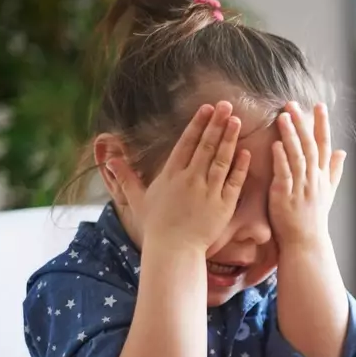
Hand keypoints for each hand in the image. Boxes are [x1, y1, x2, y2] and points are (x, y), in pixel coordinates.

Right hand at [110, 101, 250, 251]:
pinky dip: (240, 167)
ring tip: (237, 121)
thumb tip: (109, 160)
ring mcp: (208, 191)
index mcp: (171, 174)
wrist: (174, 250)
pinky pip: (234, 182)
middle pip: (206, 146)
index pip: (187, 143)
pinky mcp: (224, 205)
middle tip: (227, 105)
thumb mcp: (138, 200)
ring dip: (229, 139)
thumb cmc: (156, 227)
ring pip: (221, 159)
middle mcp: (190, 179)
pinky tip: (246, 152)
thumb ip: (126, 178)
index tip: (207, 108)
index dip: (198, 124)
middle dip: (216, 124)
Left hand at [268, 101, 345, 248]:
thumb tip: (343, 152)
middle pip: (310, 146)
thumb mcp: (328, 192)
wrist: (306, 242)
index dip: (322, 124)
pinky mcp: (285, 196)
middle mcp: (314, 179)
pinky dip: (281, 159)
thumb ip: (334, 170)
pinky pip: (284, 174)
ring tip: (283, 117)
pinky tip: (275, 144)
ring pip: (297, 156)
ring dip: (290, 136)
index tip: (319, 106)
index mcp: (322, 176)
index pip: (324, 145)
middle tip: (293, 104)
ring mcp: (300, 187)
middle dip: (303, 124)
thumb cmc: (314, 217)